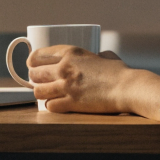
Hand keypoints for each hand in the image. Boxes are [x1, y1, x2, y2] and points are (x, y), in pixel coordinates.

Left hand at [27, 45, 159, 119]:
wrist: (127, 88)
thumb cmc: (119, 72)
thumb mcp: (104, 56)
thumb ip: (95, 56)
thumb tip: (98, 57)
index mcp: (71, 52)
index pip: (38, 55)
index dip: (32, 61)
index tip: (33, 64)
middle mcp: (64, 68)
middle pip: (34, 73)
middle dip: (34, 78)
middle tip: (39, 81)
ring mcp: (66, 86)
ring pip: (38, 91)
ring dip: (41, 93)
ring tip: (46, 94)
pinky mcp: (71, 103)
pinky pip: (50, 106)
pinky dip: (51, 106)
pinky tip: (57, 104)